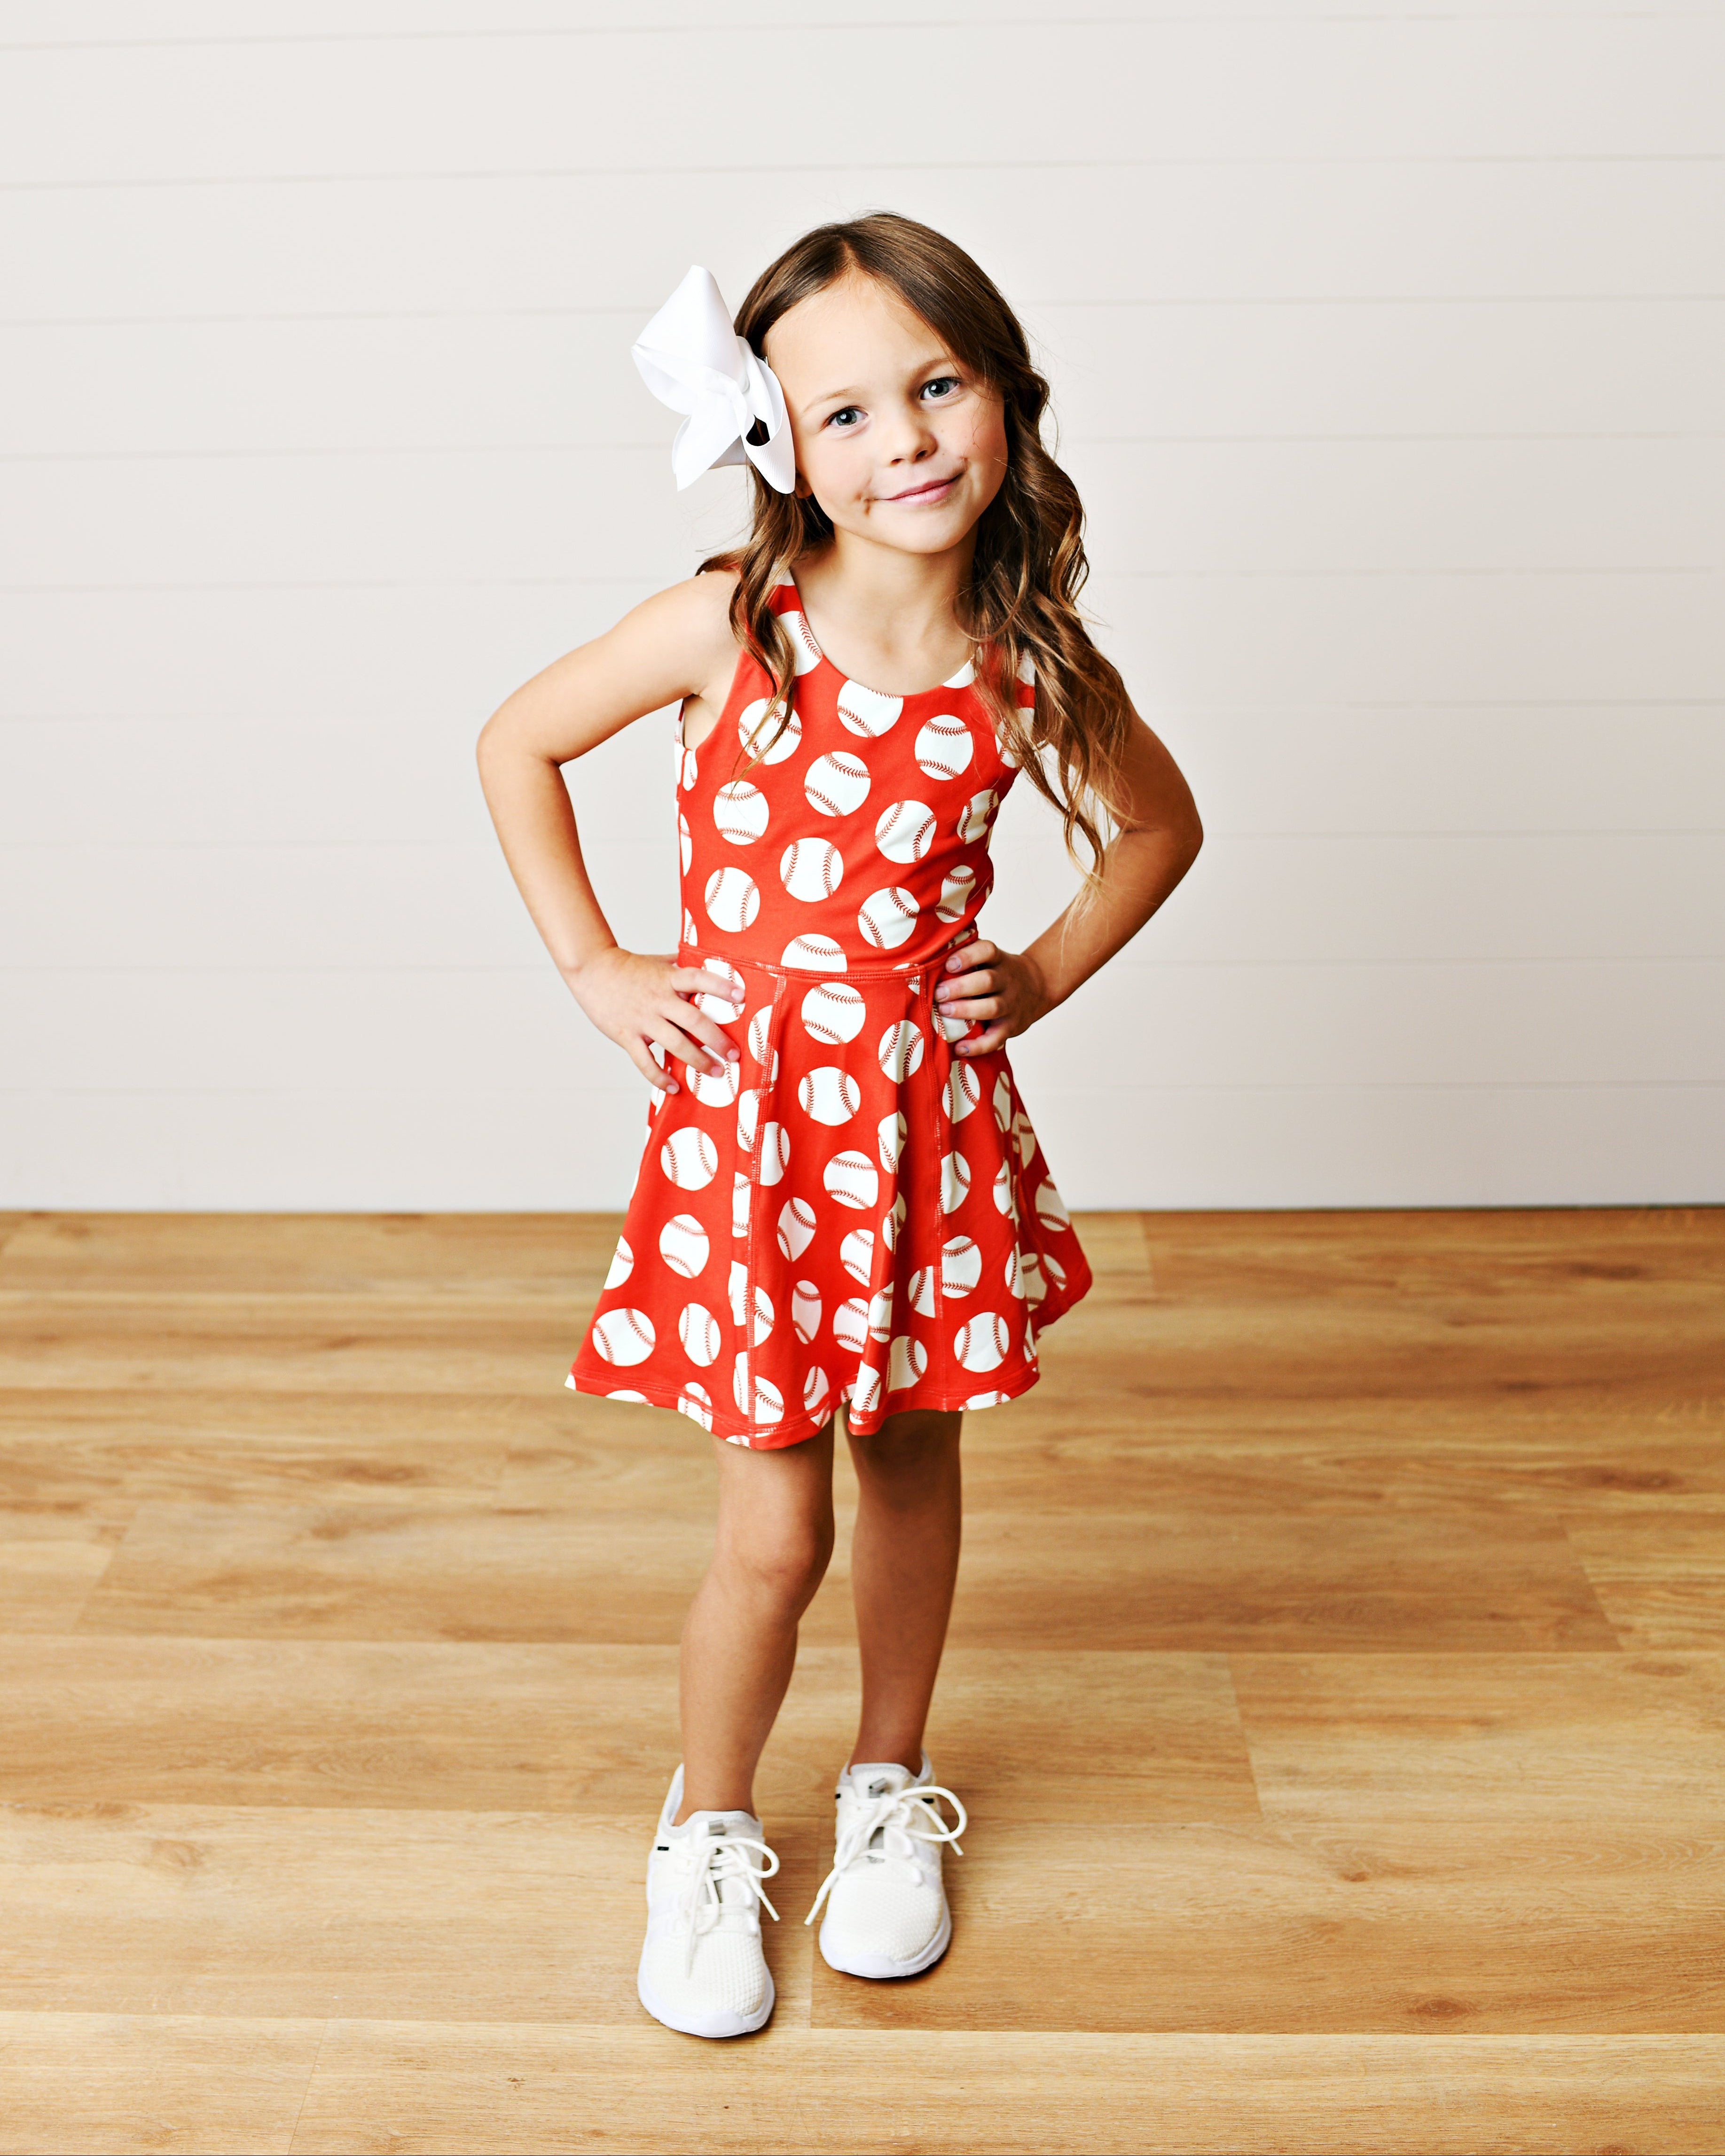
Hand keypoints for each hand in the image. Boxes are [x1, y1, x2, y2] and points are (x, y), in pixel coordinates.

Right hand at [565, 948, 742, 1093]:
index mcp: (668, 978)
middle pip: (693, 1019)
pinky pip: (645, 1061)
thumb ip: (681, 964)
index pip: (698, 979)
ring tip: (716, 1072)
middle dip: (717, 1039)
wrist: (591, 970)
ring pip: (674, 1044)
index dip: (720, 986)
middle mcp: (657, 999)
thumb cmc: (628, 967)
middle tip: (734, 1054)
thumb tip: (706, 958)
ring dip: (697, 1061)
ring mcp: (642, 1019)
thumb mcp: (657, 962)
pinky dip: (659, 1077)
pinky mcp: (626, 1035)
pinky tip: (674, 1087)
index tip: (741, 996)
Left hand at [933, 939, 1051, 1055]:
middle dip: (960, 987)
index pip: (988, 951)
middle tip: (938, 993)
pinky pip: (996, 1039)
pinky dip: (978, 1046)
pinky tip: (959, 1048)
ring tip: (944, 1011)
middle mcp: (1007, 981)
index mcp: (1000, 960)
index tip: (949, 964)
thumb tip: (931, 958)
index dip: (968, 956)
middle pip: (988, 981)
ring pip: (992, 1008)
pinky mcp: (1011, 1027)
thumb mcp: (993, 959)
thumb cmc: (1001, 972)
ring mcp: (1011, 1005)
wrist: (1038, 987)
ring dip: (966, 1010)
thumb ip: (969, 956)